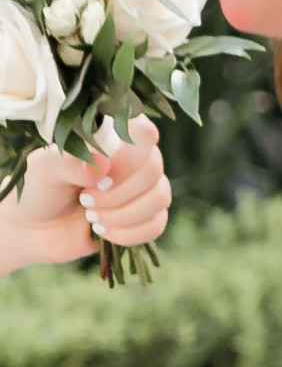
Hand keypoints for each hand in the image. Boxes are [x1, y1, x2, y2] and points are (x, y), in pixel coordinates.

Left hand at [7, 127, 168, 270]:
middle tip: (85, 200)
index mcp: (113, 139)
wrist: (37, 230)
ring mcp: (145, 190)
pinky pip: (157, 225)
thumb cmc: (40, 189)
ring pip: (159, 198)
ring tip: (91, 216)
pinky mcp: (147, 218)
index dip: (128, 156)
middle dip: (117, 193)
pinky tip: (102, 232)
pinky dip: (127, 233)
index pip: (145, 132)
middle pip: (153, 169)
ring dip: (121, 215)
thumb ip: (69, 162)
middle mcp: (136, 161)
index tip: (100, 174)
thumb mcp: (44, 170)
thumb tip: (103, 164)